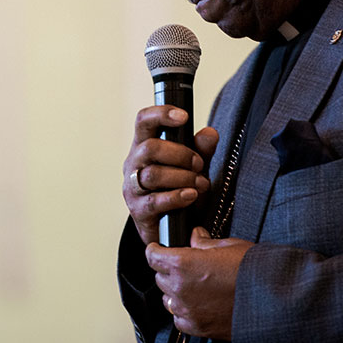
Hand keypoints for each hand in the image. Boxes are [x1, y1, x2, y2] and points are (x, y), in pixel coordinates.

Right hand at [122, 106, 218, 244]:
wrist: (170, 229)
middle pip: (150, 148)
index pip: (143, 121)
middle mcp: (134, 164)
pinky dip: (177, 197)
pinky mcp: (138, 211)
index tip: (184, 116)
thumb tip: (210, 133)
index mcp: (144, 146)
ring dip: (182, 177)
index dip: (161, 114)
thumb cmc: (178, 190)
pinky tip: (191, 195)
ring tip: (200, 183)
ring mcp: (133, 188)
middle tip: (199, 164)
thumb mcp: (194, 167)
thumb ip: (201, 150)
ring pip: (153, 175)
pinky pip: (155, 201)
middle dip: (180, 154)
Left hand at [146, 227, 253, 340]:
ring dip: (176, 291)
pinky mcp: (197, 327)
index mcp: (183, 263)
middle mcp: (180, 288)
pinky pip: (179, 319)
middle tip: (187, 267)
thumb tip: (196, 237)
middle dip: (169, 270)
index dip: (156, 249)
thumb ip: (205, 242)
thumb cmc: (253, 271)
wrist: (272, 299)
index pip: (152, 255)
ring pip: (168, 299)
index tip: (158, 248)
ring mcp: (187, 309)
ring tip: (196, 286)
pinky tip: (199, 304)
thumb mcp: (229, 246)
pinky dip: (185, 312)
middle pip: (160, 277)